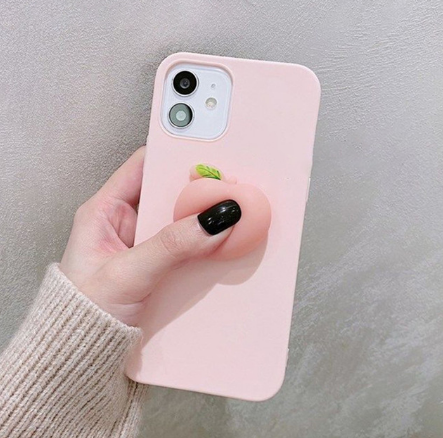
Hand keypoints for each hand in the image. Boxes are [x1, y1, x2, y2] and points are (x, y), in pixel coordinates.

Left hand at [60, 147, 240, 325]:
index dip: (173, 154)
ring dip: (203, 219)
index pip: (142, 165)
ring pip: (180, 219)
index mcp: (105, 210)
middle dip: (196, 189)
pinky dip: (203, 243)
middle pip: (167, 192)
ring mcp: (144, 243)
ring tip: (230, 213)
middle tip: (228, 187)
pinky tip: (221, 244)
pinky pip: (186, 244)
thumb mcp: (128, 272)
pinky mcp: (158, 263)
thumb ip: (171, 245)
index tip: (206, 155)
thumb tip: (214, 219)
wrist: (82, 353)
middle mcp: (126, 221)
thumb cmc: (84, 312)